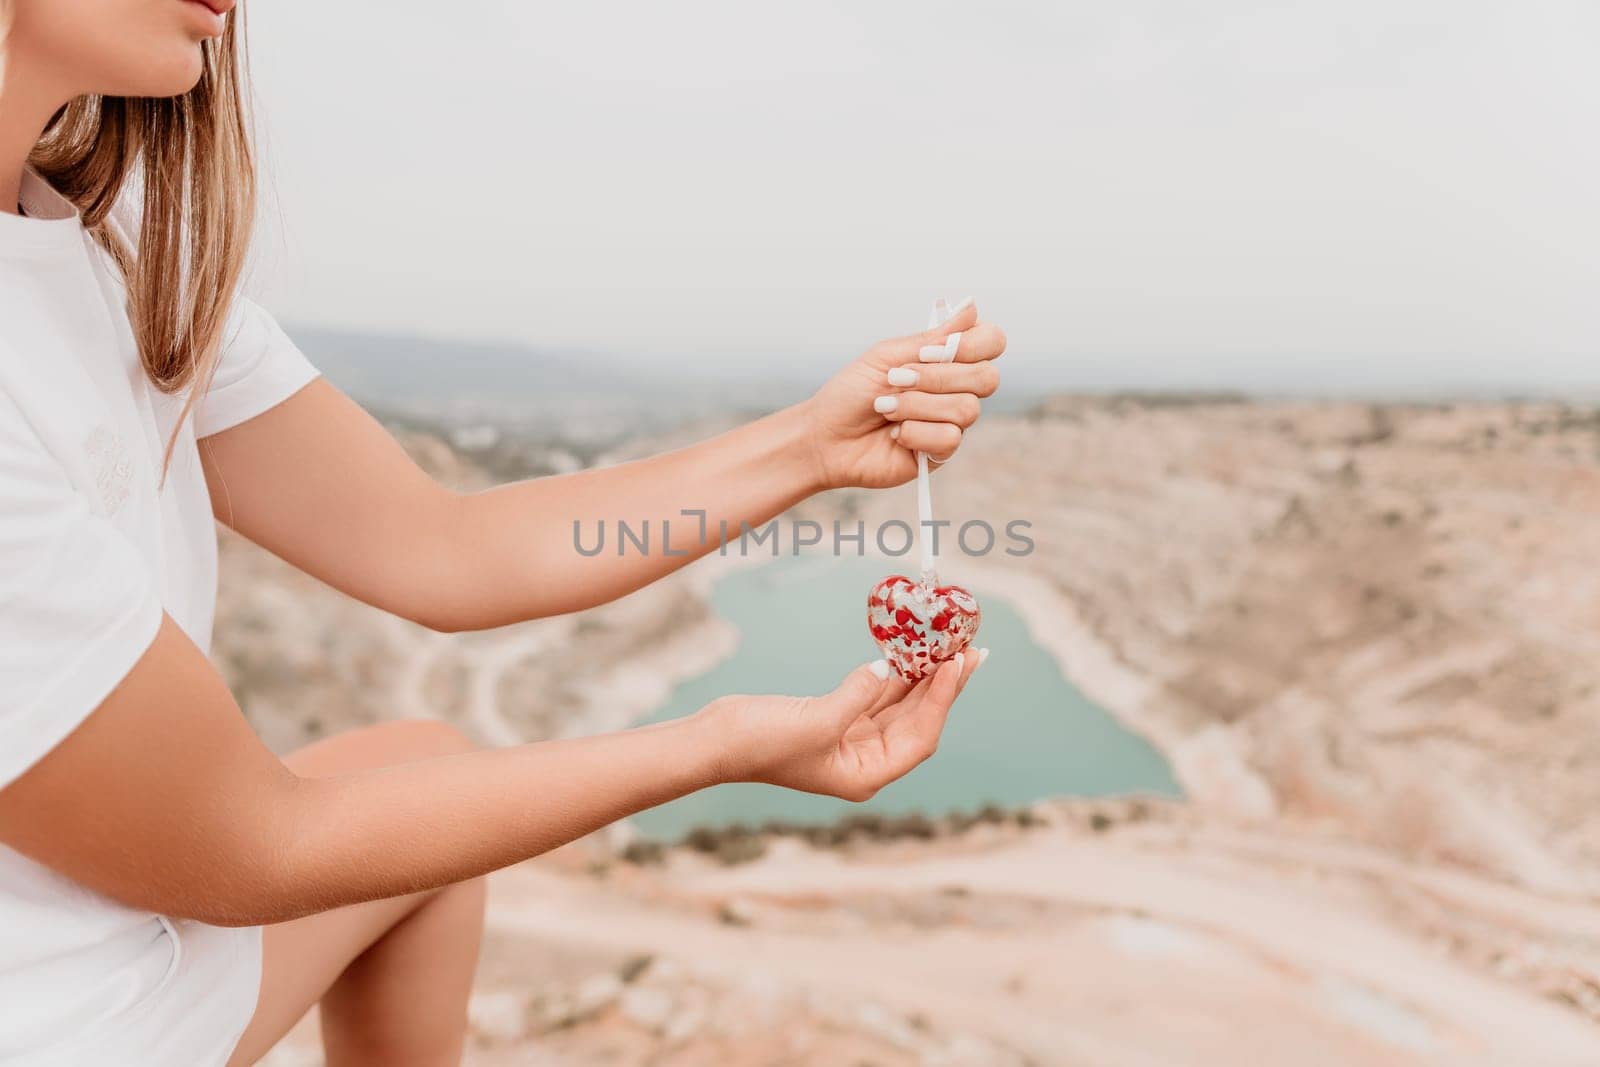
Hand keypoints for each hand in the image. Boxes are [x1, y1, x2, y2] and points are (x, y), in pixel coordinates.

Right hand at [703, 652, 982, 801]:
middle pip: (917, 719)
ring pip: (898, 704)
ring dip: (922, 675)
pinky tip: (910, 652)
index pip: (918, 736)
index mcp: (865, 775)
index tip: (956, 664)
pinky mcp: (834, 719)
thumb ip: (858, 694)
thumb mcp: (815, 720)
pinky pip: (875, 693)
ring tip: (950, 645)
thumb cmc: (760, 743)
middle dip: (944, 685)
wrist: (715, 741)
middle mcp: (865, 761)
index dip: (940, 700)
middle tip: (973, 651)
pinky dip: (892, 673)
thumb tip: (890, 667)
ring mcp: (850, 739)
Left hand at [801, 300, 1005, 489]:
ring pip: (966, 409)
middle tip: (896, 379)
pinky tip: (895, 435)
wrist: (824, 437)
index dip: (973, 344)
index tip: (928, 351)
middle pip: (986, 378)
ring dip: (916, 405)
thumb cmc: (851, 394)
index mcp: (946, 360)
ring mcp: (951, 422)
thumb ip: (933, 337)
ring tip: (885, 408)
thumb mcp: (888, 356)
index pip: (991, 342)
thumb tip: (972, 308)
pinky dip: (914, 433)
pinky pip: (950, 438)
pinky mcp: (941, 453)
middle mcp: (956, 390)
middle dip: (936, 378)